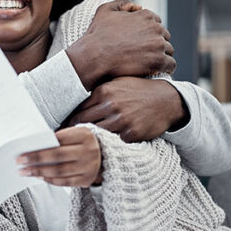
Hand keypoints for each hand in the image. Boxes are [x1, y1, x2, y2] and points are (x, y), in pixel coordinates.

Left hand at [17, 126, 101, 186]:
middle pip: (57, 156)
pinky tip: (39, 176)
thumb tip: (33, 148)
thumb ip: (58, 139)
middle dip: (35, 160)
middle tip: (19, 162)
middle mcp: (88, 151)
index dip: (39, 147)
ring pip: (59, 171)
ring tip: (25, 171)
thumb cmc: (82, 143)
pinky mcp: (86, 180)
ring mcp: (89, 167)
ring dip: (39, 172)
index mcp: (84, 135)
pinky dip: (50, 179)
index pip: (58, 141)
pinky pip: (64, 182)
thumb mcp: (74, 135)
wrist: (106, 155)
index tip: (23, 152)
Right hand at [65, 0, 174, 88]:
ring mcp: (158, 45)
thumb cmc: (97, 35)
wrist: (94, 57)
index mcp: (145, 15)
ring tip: (148, 65)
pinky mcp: (158, 61)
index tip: (140, 43)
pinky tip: (156, 72)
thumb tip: (138, 6)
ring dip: (161, 56)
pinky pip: (171, 65)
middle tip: (144, 55)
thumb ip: (122, 2)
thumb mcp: (105, 10)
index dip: (148, 33)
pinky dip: (166, 69)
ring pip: (168, 50)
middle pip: (164, 36)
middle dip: (155, 44)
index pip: (156, 23)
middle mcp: (155, 28)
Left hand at [69, 77, 188, 142]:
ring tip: (83, 145)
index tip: (63, 127)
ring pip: (95, 134)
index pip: (78, 109)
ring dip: (89, 140)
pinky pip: (112, 142)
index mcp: (104, 91)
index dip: (70, 119)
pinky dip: (108, 144)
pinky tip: (103, 146)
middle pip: (83, 122)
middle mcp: (111, 105)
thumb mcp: (117, 84)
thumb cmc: (139, 91)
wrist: (166, 100)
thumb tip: (74, 103)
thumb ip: (98, 92)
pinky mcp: (131, 133)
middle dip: (74, 131)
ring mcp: (122, 120)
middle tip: (67, 139)